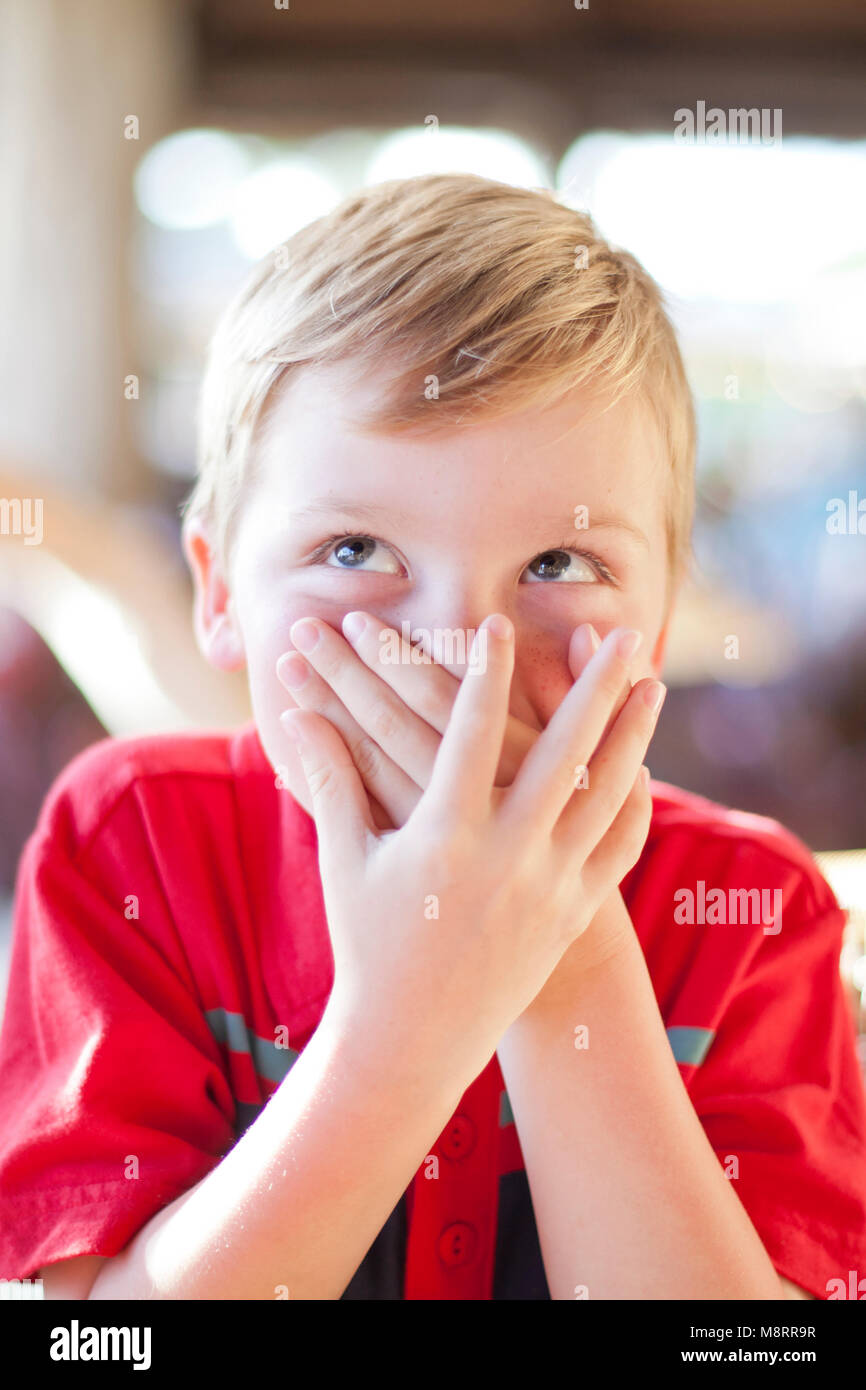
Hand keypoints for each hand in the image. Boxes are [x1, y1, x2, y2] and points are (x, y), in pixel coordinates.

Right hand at [280, 617, 663, 1089]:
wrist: (411, 1042)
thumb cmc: (368, 945)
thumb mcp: (346, 863)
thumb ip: (330, 782)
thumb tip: (296, 716)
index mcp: (444, 839)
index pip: (467, 735)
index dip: (482, 675)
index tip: (497, 622)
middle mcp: (507, 857)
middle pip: (562, 753)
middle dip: (594, 686)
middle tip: (619, 634)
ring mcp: (549, 887)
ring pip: (605, 794)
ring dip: (632, 733)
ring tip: (650, 683)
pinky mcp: (571, 913)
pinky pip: (615, 847)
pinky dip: (631, 803)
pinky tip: (640, 767)